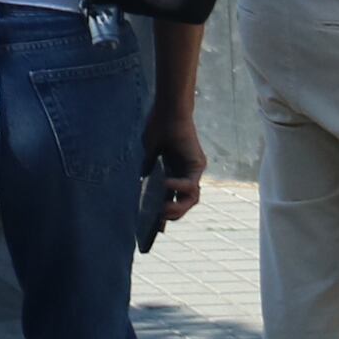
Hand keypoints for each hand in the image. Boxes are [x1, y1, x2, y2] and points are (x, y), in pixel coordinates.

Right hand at [146, 109, 207, 223]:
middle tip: (158, 220)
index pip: (170, 199)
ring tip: (163, 210)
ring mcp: (193, 172)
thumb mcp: (149, 153)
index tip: (156, 228)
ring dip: (178, 208)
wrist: (168, 110)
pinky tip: (165, 184)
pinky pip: (191, 185)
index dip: (164, 214)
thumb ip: (148, 169)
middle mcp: (186, 175)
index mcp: (173, 173)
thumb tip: (141, 187)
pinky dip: (178, 188)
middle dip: (172, 214)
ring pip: (192, 200)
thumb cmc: (157, 127)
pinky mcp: (197, 166)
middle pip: (184, 204)